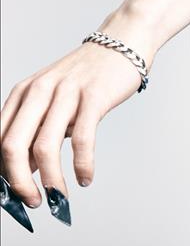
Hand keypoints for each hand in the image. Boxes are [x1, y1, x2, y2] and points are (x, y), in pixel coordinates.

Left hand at [0, 11, 153, 225]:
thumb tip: (24, 173)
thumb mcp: (52, 100)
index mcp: (22, 94)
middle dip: (18, 183)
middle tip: (32, 203)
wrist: (122, 43)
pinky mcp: (93, 97)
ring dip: (50, 180)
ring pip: (45, 147)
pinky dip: (82, 165)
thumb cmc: (87, 76)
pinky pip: (82, 139)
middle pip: (13, 146)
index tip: (12, 197)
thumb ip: (36, 132)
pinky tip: (85, 178)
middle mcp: (38, 92)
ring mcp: (65, 94)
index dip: (2, 173)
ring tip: (58, 198)